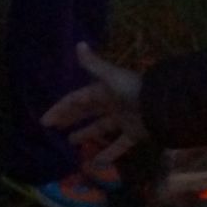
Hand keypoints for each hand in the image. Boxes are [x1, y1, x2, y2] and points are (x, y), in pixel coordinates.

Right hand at [42, 43, 147, 165]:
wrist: (160, 104)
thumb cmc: (133, 89)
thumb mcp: (111, 77)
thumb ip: (94, 64)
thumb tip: (78, 43)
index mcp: (103, 90)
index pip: (77, 99)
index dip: (61, 108)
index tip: (45, 120)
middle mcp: (111, 104)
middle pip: (87, 112)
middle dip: (70, 118)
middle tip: (53, 129)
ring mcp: (122, 119)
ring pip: (100, 127)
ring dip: (86, 133)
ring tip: (71, 142)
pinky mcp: (133, 133)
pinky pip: (119, 145)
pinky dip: (108, 154)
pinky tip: (95, 163)